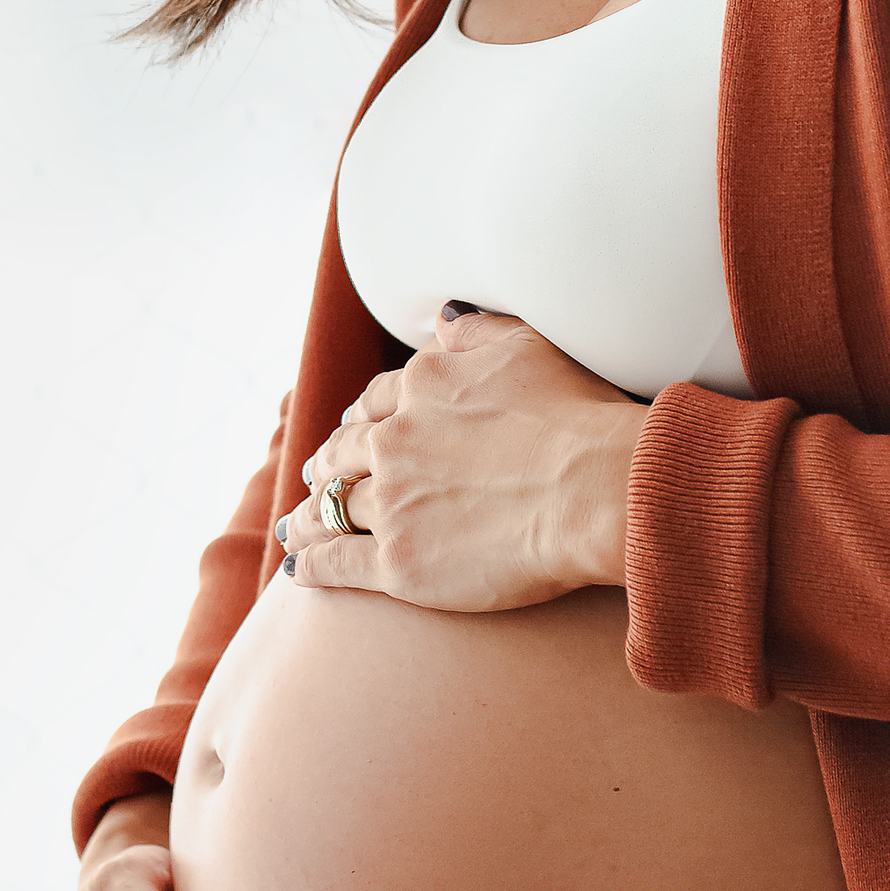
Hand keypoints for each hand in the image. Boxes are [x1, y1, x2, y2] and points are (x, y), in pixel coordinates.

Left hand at [278, 306, 648, 609]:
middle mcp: (396, 442)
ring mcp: (393, 504)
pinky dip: (311, 565)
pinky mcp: (399, 564)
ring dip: (308, 516)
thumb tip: (441, 320)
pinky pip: (337, 563)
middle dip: (328, 464)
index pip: (376, 402)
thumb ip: (476, 332)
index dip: (361, 416)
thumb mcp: (526, 346)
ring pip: (332, 508)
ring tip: (294, 526)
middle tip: (317, 475)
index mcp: (423, 388)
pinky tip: (298, 570)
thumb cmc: (577, 415)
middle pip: (345, 453)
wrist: (595, 488)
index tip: (352, 427)